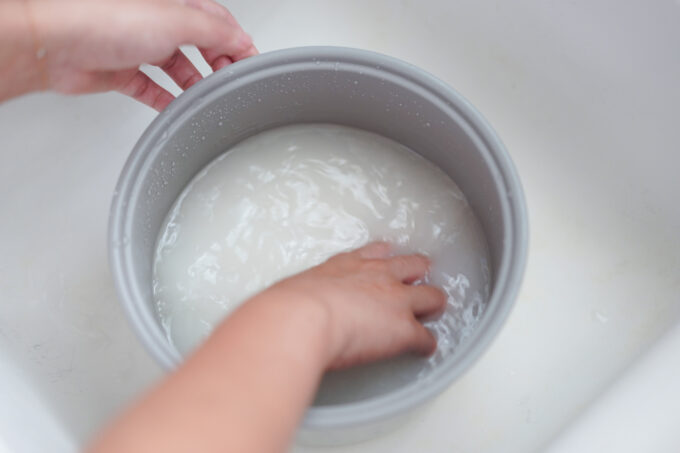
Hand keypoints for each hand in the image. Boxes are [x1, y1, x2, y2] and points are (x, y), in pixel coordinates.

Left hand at [27, 0, 256, 109]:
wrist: (57, 44)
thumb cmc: (105, 21)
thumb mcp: (177, 20)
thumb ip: (216, 31)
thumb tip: (243, 40)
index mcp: (174, 5)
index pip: (218, 21)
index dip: (238, 42)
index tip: (252, 64)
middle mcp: (157, 24)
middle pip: (200, 44)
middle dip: (219, 63)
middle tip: (231, 82)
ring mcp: (140, 47)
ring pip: (178, 67)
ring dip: (196, 84)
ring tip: (209, 98)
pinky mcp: (123, 71)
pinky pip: (152, 88)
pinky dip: (167, 100)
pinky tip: (177, 109)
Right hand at [269, 242, 446, 369]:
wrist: (302, 319)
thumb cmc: (291, 305)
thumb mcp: (297, 288)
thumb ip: (306, 293)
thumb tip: (296, 305)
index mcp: (349, 265)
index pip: (375, 253)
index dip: (386, 257)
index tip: (389, 256)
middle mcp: (378, 276)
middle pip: (413, 266)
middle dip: (419, 274)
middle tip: (420, 283)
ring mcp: (396, 301)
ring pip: (432, 297)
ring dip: (433, 306)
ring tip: (432, 313)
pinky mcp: (405, 329)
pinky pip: (427, 338)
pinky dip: (426, 345)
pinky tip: (424, 349)